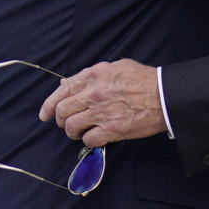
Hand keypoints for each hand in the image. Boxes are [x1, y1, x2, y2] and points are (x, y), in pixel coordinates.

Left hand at [38, 59, 166, 146]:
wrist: (164, 96)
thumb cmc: (143, 79)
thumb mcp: (115, 67)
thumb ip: (90, 75)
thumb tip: (66, 84)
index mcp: (93, 75)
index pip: (62, 91)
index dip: (48, 105)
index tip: (44, 114)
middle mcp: (94, 93)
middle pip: (62, 111)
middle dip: (61, 120)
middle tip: (68, 123)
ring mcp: (102, 112)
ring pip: (72, 127)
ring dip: (73, 132)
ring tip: (82, 132)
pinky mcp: (112, 129)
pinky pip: (89, 140)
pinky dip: (89, 141)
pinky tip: (96, 137)